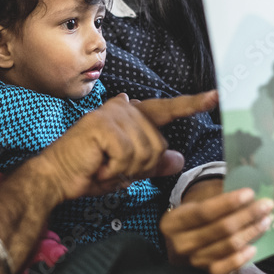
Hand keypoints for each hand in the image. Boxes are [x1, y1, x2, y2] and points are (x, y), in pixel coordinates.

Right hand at [32, 91, 217, 201]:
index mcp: (131, 115)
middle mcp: (123, 108)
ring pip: (146, 152)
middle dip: (141, 167)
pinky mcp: (104, 126)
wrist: (57, 177)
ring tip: (104, 166)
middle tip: (114, 168)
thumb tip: (179, 159)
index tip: (216, 97)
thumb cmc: (89, 171)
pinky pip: (129, 155)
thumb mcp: (128, 169)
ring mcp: (113, 114)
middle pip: (159, 145)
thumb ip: (154, 163)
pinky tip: (99, 165)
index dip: (192, 104)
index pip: (167, 109)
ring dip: (126, 170)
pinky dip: (115, 169)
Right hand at [160, 178, 273, 273]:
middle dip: (247, 215)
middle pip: (220, 229)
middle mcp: (180, 243)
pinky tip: (254, 247)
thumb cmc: (195, 215)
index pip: (204, 212)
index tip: (250, 193)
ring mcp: (193, 260)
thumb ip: (217, 196)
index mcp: (173, 221)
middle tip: (267, 205)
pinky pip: (226, 268)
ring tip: (266, 220)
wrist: (183, 240)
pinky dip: (241, 258)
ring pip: (228, 246)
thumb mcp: (196, 202)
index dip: (228, 203)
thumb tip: (248, 193)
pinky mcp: (206, 273)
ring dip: (251, 232)